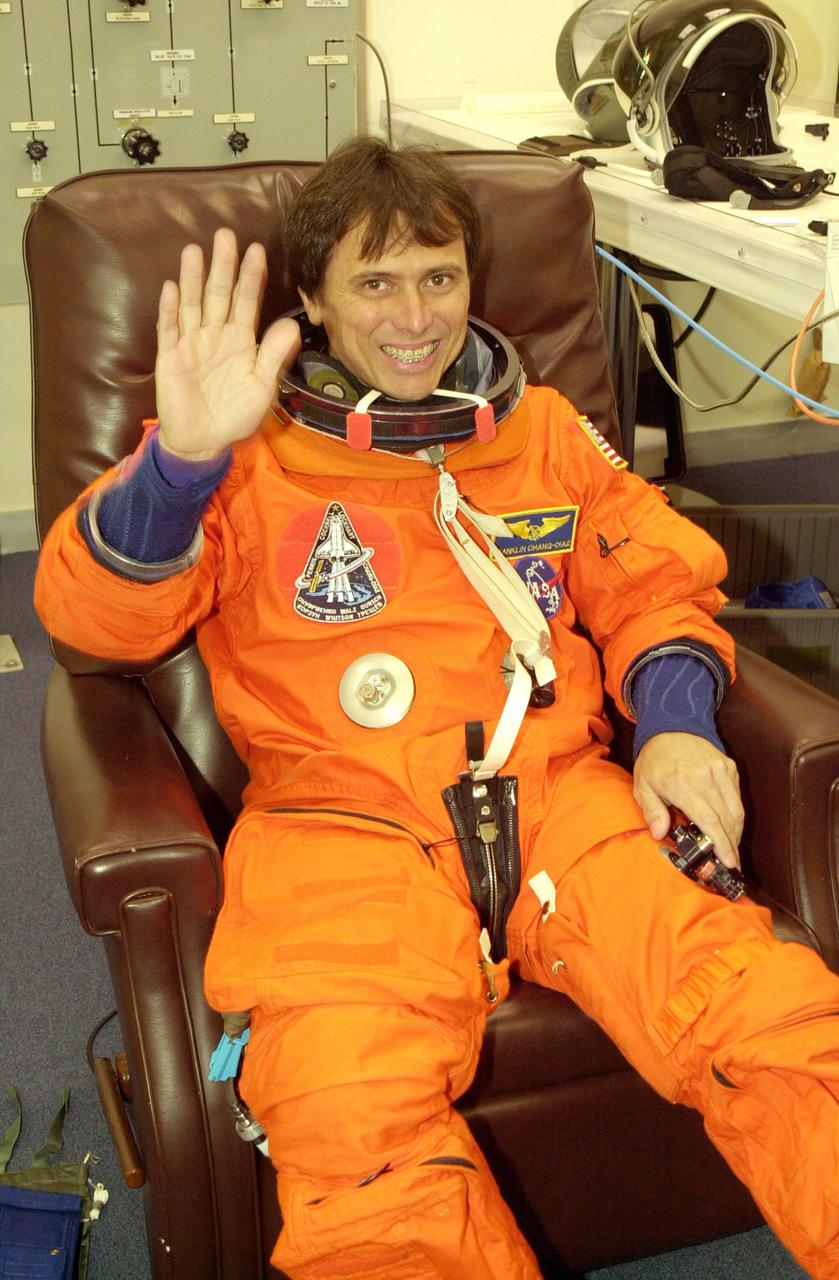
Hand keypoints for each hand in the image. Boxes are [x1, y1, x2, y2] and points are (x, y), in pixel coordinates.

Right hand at [155, 226, 301, 459]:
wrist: (202, 442)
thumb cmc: (234, 415)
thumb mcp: (262, 387)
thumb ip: (275, 356)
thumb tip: (293, 325)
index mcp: (240, 341)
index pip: (247, 302)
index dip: (251, 278)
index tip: (258, 251)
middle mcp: (215, 335)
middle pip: (219, 294)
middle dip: (223, 266)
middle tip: (226, 235)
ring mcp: (191, 343)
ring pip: (193, 304)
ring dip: (193, 278)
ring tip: (195, 250)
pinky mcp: (170, 357)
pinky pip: (170, 329)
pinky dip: (170, 309)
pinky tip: (171, 287)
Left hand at [633, 732, 743, 868]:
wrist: (670, 726)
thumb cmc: (654, 760)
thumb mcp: (642, 785)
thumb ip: (651, 810)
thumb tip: (659, 834)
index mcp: (681, 784)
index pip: (709, 819)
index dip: (721, 843)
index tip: (729, 861)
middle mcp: (704, 777)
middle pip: (727, 818)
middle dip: (731, 844)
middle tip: (731, 862)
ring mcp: (720, 770)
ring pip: (736, 809)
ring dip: (736, 832)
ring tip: (731, 848)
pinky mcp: (729, 767)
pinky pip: (737, 797)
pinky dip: (736, 814)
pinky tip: (729, 826)